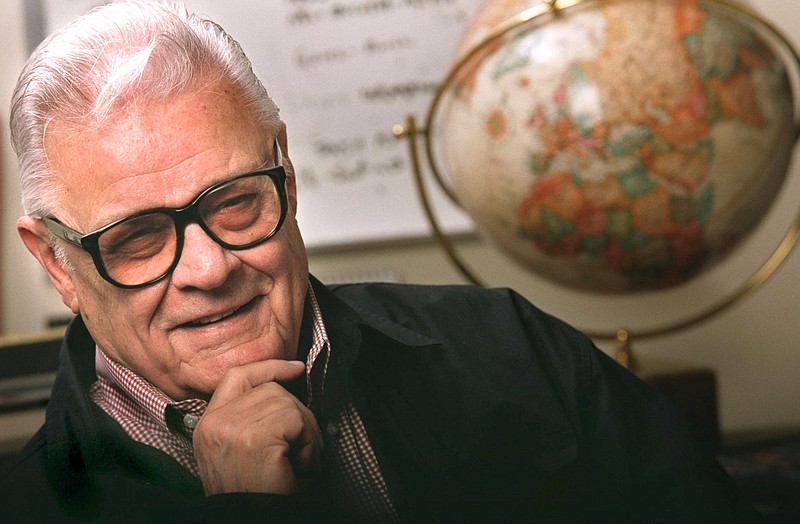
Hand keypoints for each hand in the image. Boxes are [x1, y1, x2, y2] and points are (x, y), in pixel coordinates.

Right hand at [193, 359, 322, 494]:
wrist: (253, 522)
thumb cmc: (256, 495)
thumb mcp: (242, 451)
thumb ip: (253, 418)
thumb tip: (286, 386)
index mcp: (207, 425)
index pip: (237, 376)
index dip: (269, 367)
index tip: (294, 368)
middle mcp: (214, 423)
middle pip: (272, 390)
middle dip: (298, 415)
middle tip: (301, 450)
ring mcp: (231, 428)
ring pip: (289, 403)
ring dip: (307, 433)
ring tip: (298, 463)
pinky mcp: (253, 438)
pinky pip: (297, 419)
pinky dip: (309, 444)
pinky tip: (299, 467)